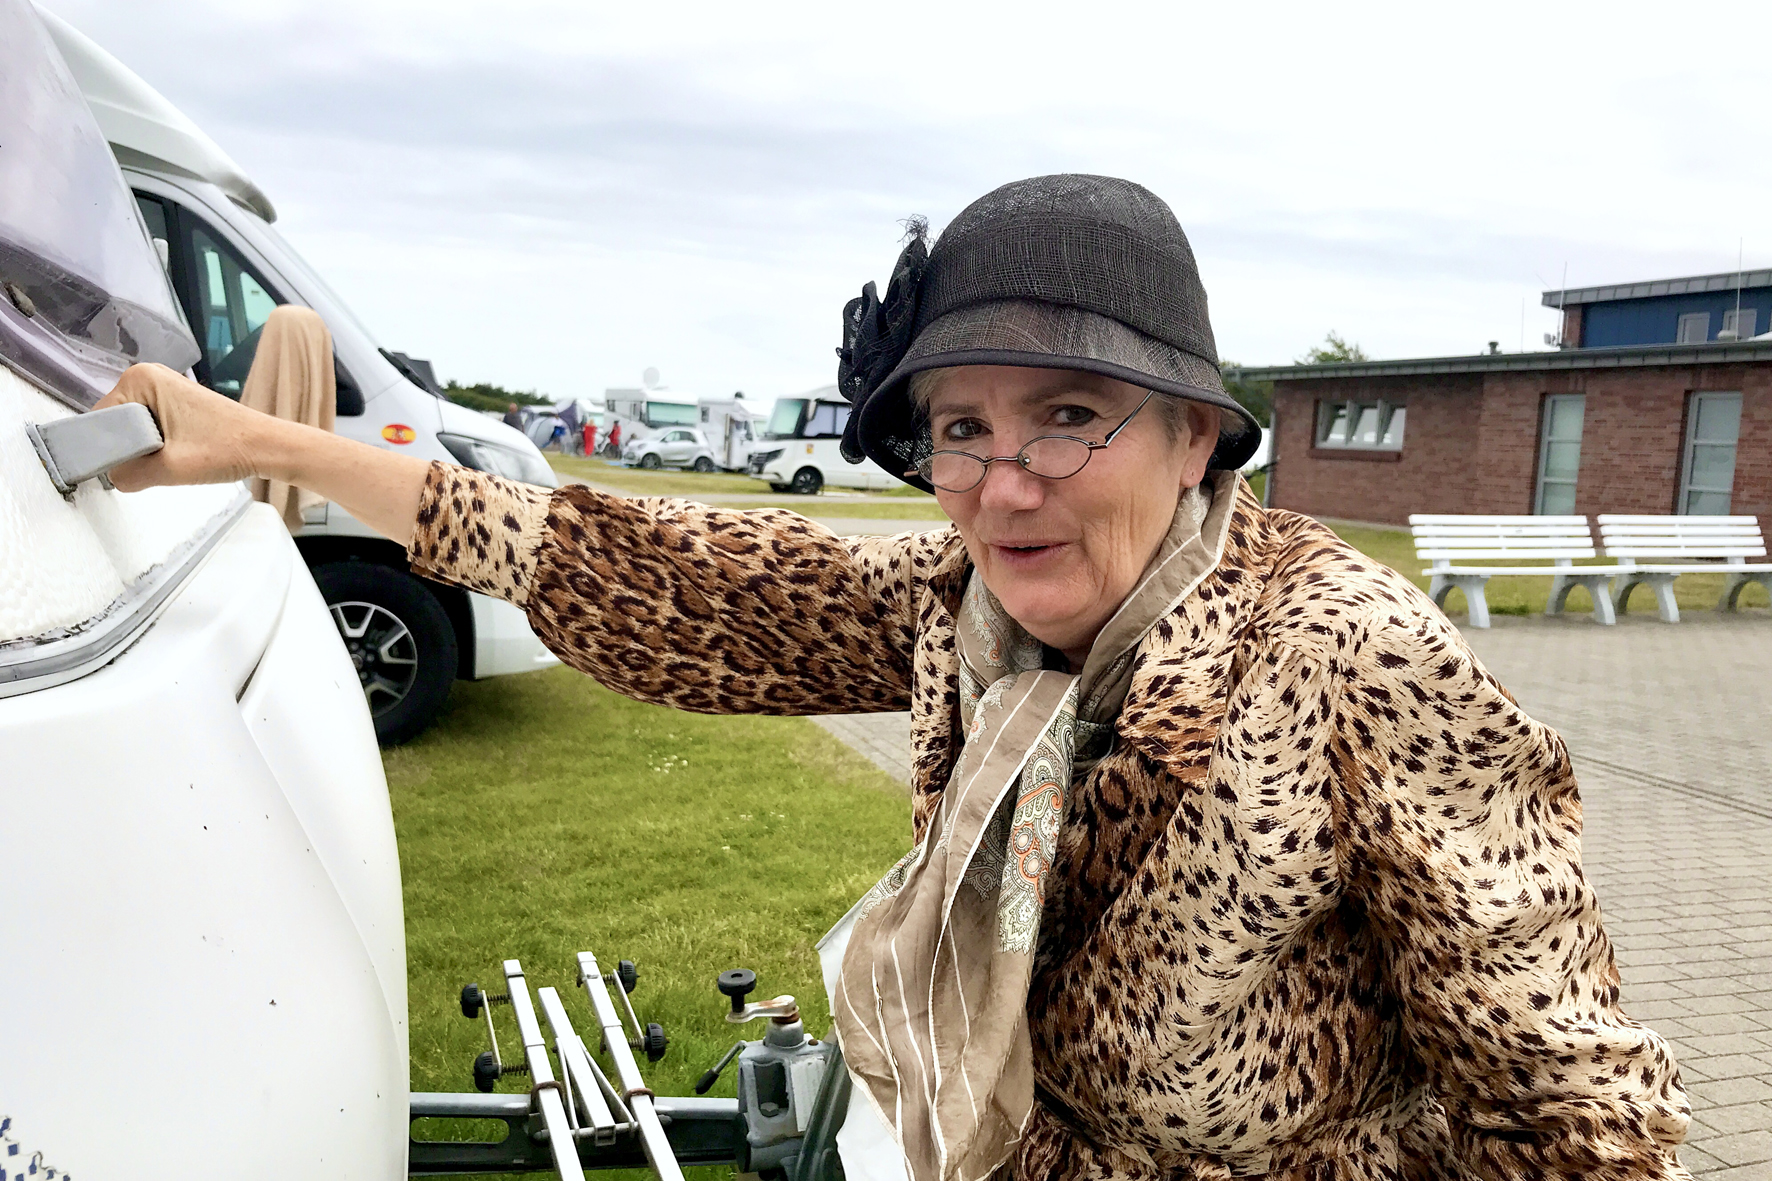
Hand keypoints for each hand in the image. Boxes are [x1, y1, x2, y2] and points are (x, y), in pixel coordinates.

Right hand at [93, 364, 270, 490]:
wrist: (266, 447)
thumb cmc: (228, 448)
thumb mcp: (168, 468)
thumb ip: (127, 475)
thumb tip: (111, 477)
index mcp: (139, 378)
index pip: (99, 420)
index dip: (108, 449)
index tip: (128, 467)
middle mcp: (147, 376)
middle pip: (114, 425)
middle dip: (129, 450)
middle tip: (158, 463)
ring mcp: (162, 389)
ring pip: (130, 431)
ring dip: (144, 451)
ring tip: (170, 459)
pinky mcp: (174, 404)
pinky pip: (147, 430)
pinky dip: (156, 447)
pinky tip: (175, 455)